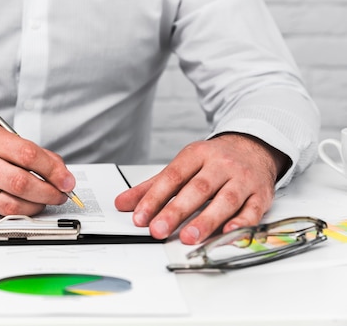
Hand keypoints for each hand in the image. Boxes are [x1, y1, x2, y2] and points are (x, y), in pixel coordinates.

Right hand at [0, 124, 74, 215]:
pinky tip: (23, 206)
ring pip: (10, 204)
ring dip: (35, 206)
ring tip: (43, 202)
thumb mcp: (1, 138)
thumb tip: (62, 174)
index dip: (52, 170)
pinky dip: (16, 212)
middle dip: (48, 192)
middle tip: (60, 194)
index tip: (66, 180)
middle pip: (20, 181)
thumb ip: (33, 152)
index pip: (28, 154)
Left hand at [114, 133, 288, 244]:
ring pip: (226, 200)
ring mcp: (243, 179)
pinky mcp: (261, 195)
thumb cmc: (213, 161)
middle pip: (197, 189)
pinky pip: (253, 210)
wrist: (254, 147)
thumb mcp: (182, 166)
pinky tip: (228, 232)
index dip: (154, 198)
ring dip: (207, 220)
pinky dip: (242, 223)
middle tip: (158, 230)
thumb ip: (152, 187)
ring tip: (188, 237)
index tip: (140, 217)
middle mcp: (221, 165)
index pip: (172, 177)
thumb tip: (122, 203)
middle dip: (176, 211)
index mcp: (197, 154)